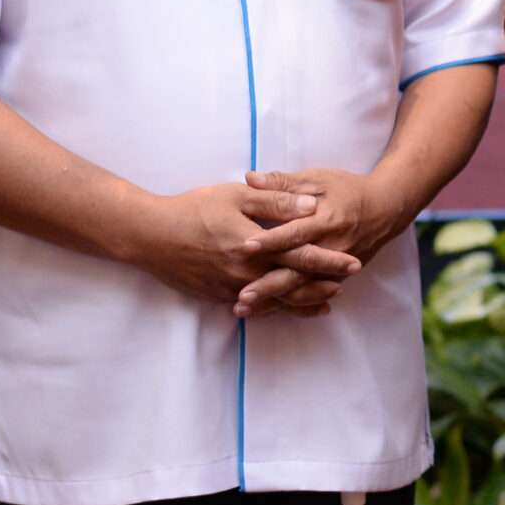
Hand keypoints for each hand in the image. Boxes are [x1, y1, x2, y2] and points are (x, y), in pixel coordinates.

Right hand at [126, 183, 360, 313]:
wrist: (150, 236)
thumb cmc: (194, 209)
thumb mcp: (236, 196)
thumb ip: (276, 200)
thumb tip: (312, 205)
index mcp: (255, 246)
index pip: (301, 256)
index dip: (329, 260)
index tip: (353, 261)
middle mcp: (246, 273)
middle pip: (294, 284)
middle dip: (323, 284)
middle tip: (349, 282)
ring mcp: (232, 288)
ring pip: (276, 301)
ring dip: (303, 301)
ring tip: (327, 301)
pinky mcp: (218, 296)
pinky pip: (255, 306)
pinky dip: (275, 307)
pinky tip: (285, 306)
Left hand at [233, 167, 403, 318]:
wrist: (385, 209)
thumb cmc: (348, 190)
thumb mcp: (318, 179)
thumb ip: (283, 182)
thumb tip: (249, 178)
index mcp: (326, 219)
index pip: (295, 232)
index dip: (271, 240)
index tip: (246, 246)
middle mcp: (332, 247)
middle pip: (298, 270)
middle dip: (269, 285)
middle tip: (242, 296)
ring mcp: (336, 266)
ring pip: (302, 288)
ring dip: (274, 300)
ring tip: (246, 309)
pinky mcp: (338, 277)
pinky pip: (312, 294)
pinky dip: (288, 305)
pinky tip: (267, 312)